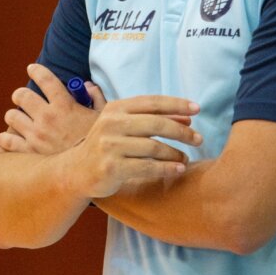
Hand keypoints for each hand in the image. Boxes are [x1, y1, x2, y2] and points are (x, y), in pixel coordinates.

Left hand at [0, 64, 107, 154]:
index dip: (36, 70)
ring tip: (17, 118)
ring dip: (14, 115)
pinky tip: (9, 137)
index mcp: (65, 105)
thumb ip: (96, 96)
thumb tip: (87, 86)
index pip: (46, 79)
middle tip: (22, 97)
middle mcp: (48, 117)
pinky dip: (6, 137)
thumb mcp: (104, 116)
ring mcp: (36, 135)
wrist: (94, 170)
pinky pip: (7, 141)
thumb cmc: (101, 142)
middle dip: (21, 94)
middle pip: (22, 95)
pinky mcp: (29, 152)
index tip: (32, 68)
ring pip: (12, 116)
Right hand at [65, 95, 202, 198]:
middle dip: (182, 131)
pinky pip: (147, 167)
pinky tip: (179, 169)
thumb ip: (153, 119)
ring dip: (176, 153)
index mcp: (116, 108)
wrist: (77, 171)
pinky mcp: (112, 167)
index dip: (177, 104)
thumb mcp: (125, 126)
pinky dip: (167, 168)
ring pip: (154, 147)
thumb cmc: (107, 146)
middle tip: (199, 139)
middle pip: (156, 124)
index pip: (152, 102)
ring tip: (186, 158)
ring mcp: (110, 146)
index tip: (197, 109)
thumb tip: (188, 118)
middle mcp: (112, 124)